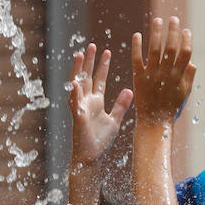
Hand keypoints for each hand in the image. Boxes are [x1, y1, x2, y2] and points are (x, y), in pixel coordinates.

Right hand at [68, 42, 132, 166]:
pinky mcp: (78, 117)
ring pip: (78, 85)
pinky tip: (74, 82)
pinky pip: (75, 103)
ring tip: (80, 55)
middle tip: (92, 46)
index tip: (107, 52)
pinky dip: (74, 93)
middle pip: (87, 77)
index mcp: (96, 102)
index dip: (102, 66)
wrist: (91, 158)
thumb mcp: (115, 120)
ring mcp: (81, 108)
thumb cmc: (100, 140)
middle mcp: (87, 102)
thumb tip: (129, 89)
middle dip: (89, 62)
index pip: (99, 80)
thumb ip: (121, 105)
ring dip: (78, 70)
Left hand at [132, 16, 195, 124]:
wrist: (154, 123)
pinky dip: (137, 46)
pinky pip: (137, 59)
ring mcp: (152, 75)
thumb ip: (188, 77)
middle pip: (170, 48)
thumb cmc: (171, 109)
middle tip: (173, 19)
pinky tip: (137, 34)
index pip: (185, 54)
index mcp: (179, 77)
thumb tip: (192, 62)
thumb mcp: (184, 94)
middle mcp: (166, 74)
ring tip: (157, 20)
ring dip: (156, 33)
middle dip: (172, 32)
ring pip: (154, 50)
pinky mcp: (138, 78)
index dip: (186, 40)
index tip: (186, 30)